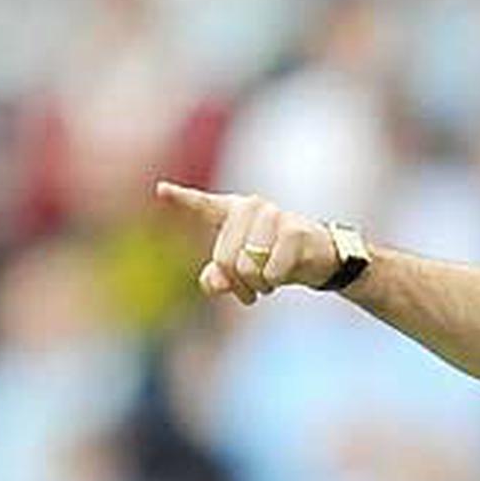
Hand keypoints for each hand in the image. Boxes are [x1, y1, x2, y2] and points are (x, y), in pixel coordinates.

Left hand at [155, 181, 339, 303]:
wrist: (318, 257)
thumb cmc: (273, 259)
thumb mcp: (241, 272)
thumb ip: (218, 278)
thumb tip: (214, 283)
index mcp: (232, 212)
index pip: (203, 205)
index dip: (182, 198)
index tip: (161, 189)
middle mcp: (251, 207)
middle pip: (224, 260)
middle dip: (237, 283)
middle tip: (250, 290)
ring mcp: (273, 216)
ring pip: (247, 267)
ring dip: (258, 284)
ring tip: (268, 281)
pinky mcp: (294, 231)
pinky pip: (271, 272)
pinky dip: (275, 282)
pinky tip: (284, 274)